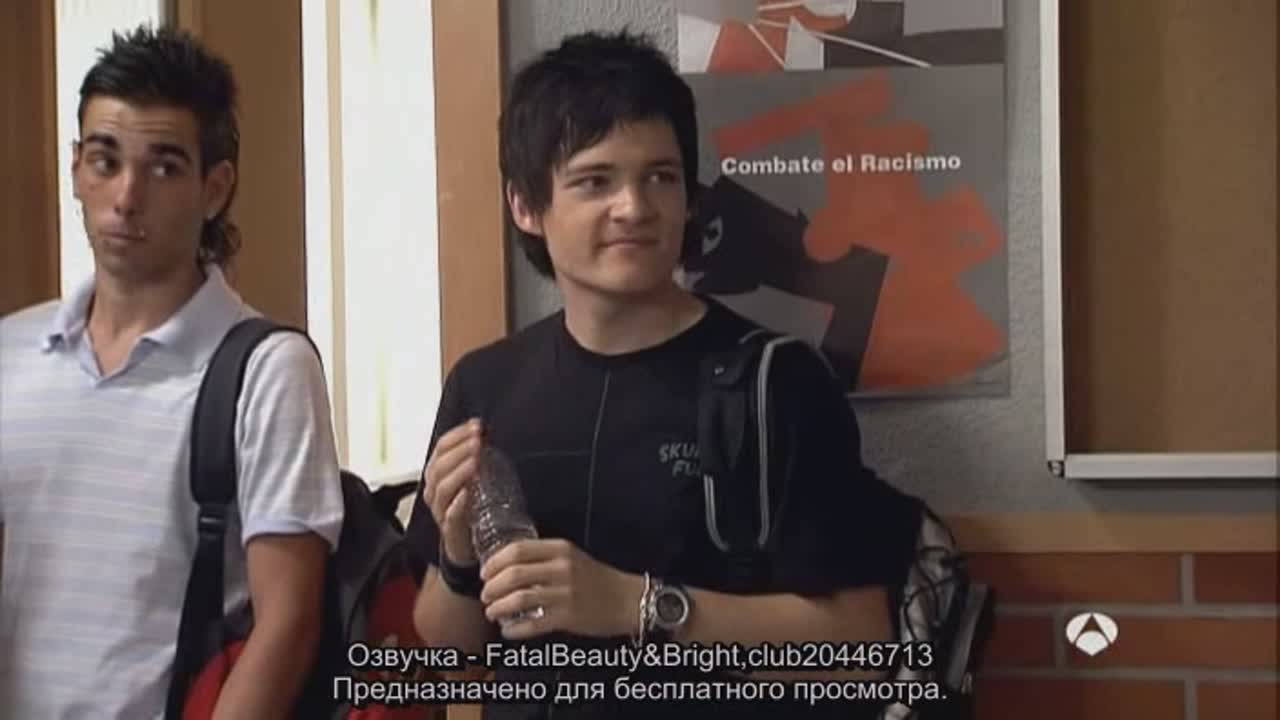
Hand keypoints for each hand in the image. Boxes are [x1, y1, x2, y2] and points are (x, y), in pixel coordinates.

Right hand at [422, 418, 483, 565]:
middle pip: (439, 466)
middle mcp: (433, 492)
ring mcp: (440, 511)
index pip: (440, 448)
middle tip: (477, 440)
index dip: (457, 435)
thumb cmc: (467, 507)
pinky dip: (458, 502)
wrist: (463, 544)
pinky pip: (451, 514)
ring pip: (443, 488)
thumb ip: (473, 458)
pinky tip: (468, 492)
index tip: (476, 425)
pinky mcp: (450, 529)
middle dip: (459, 450)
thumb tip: (485, 432)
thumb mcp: (468, 478)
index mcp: (436, 475)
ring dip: (459, 472)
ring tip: (475, 461)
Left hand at [478, 539, 640, 641]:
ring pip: (519, 599)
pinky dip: (515, 629)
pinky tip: (508, 631)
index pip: (518, 550)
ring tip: (492, 612)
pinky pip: (532, 624)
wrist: (627, 600)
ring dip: (498, 608)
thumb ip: (544, 558)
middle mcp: (562, 568)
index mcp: (560, 549)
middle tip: (485, 595)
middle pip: (514, 574)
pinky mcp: (568, 617)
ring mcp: (565, 594)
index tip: (484, 572)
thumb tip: (507, 566)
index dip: (495, 562)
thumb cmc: (596, 579)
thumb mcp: (572, 557)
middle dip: (492, 587)